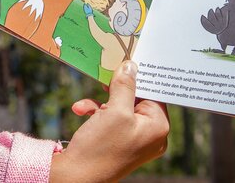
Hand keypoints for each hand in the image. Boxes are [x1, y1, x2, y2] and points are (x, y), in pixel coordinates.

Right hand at [49, 61, 168, 181]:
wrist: (76, 176)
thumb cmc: (101, 146)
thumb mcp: (115, 111)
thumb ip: (125, 86)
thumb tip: (130, 66)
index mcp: (158, 128)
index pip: (155, 94)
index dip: (140, 78)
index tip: (127, 63)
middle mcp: (149, 135)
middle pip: (136, 100)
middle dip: (115, 91)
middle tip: (104, 78)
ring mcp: (133, 140)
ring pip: (119, 108)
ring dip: (100, 103)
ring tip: (86, 105)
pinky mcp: (116, 142)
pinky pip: (109, 119)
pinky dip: (95, 113)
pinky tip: (80, 111)